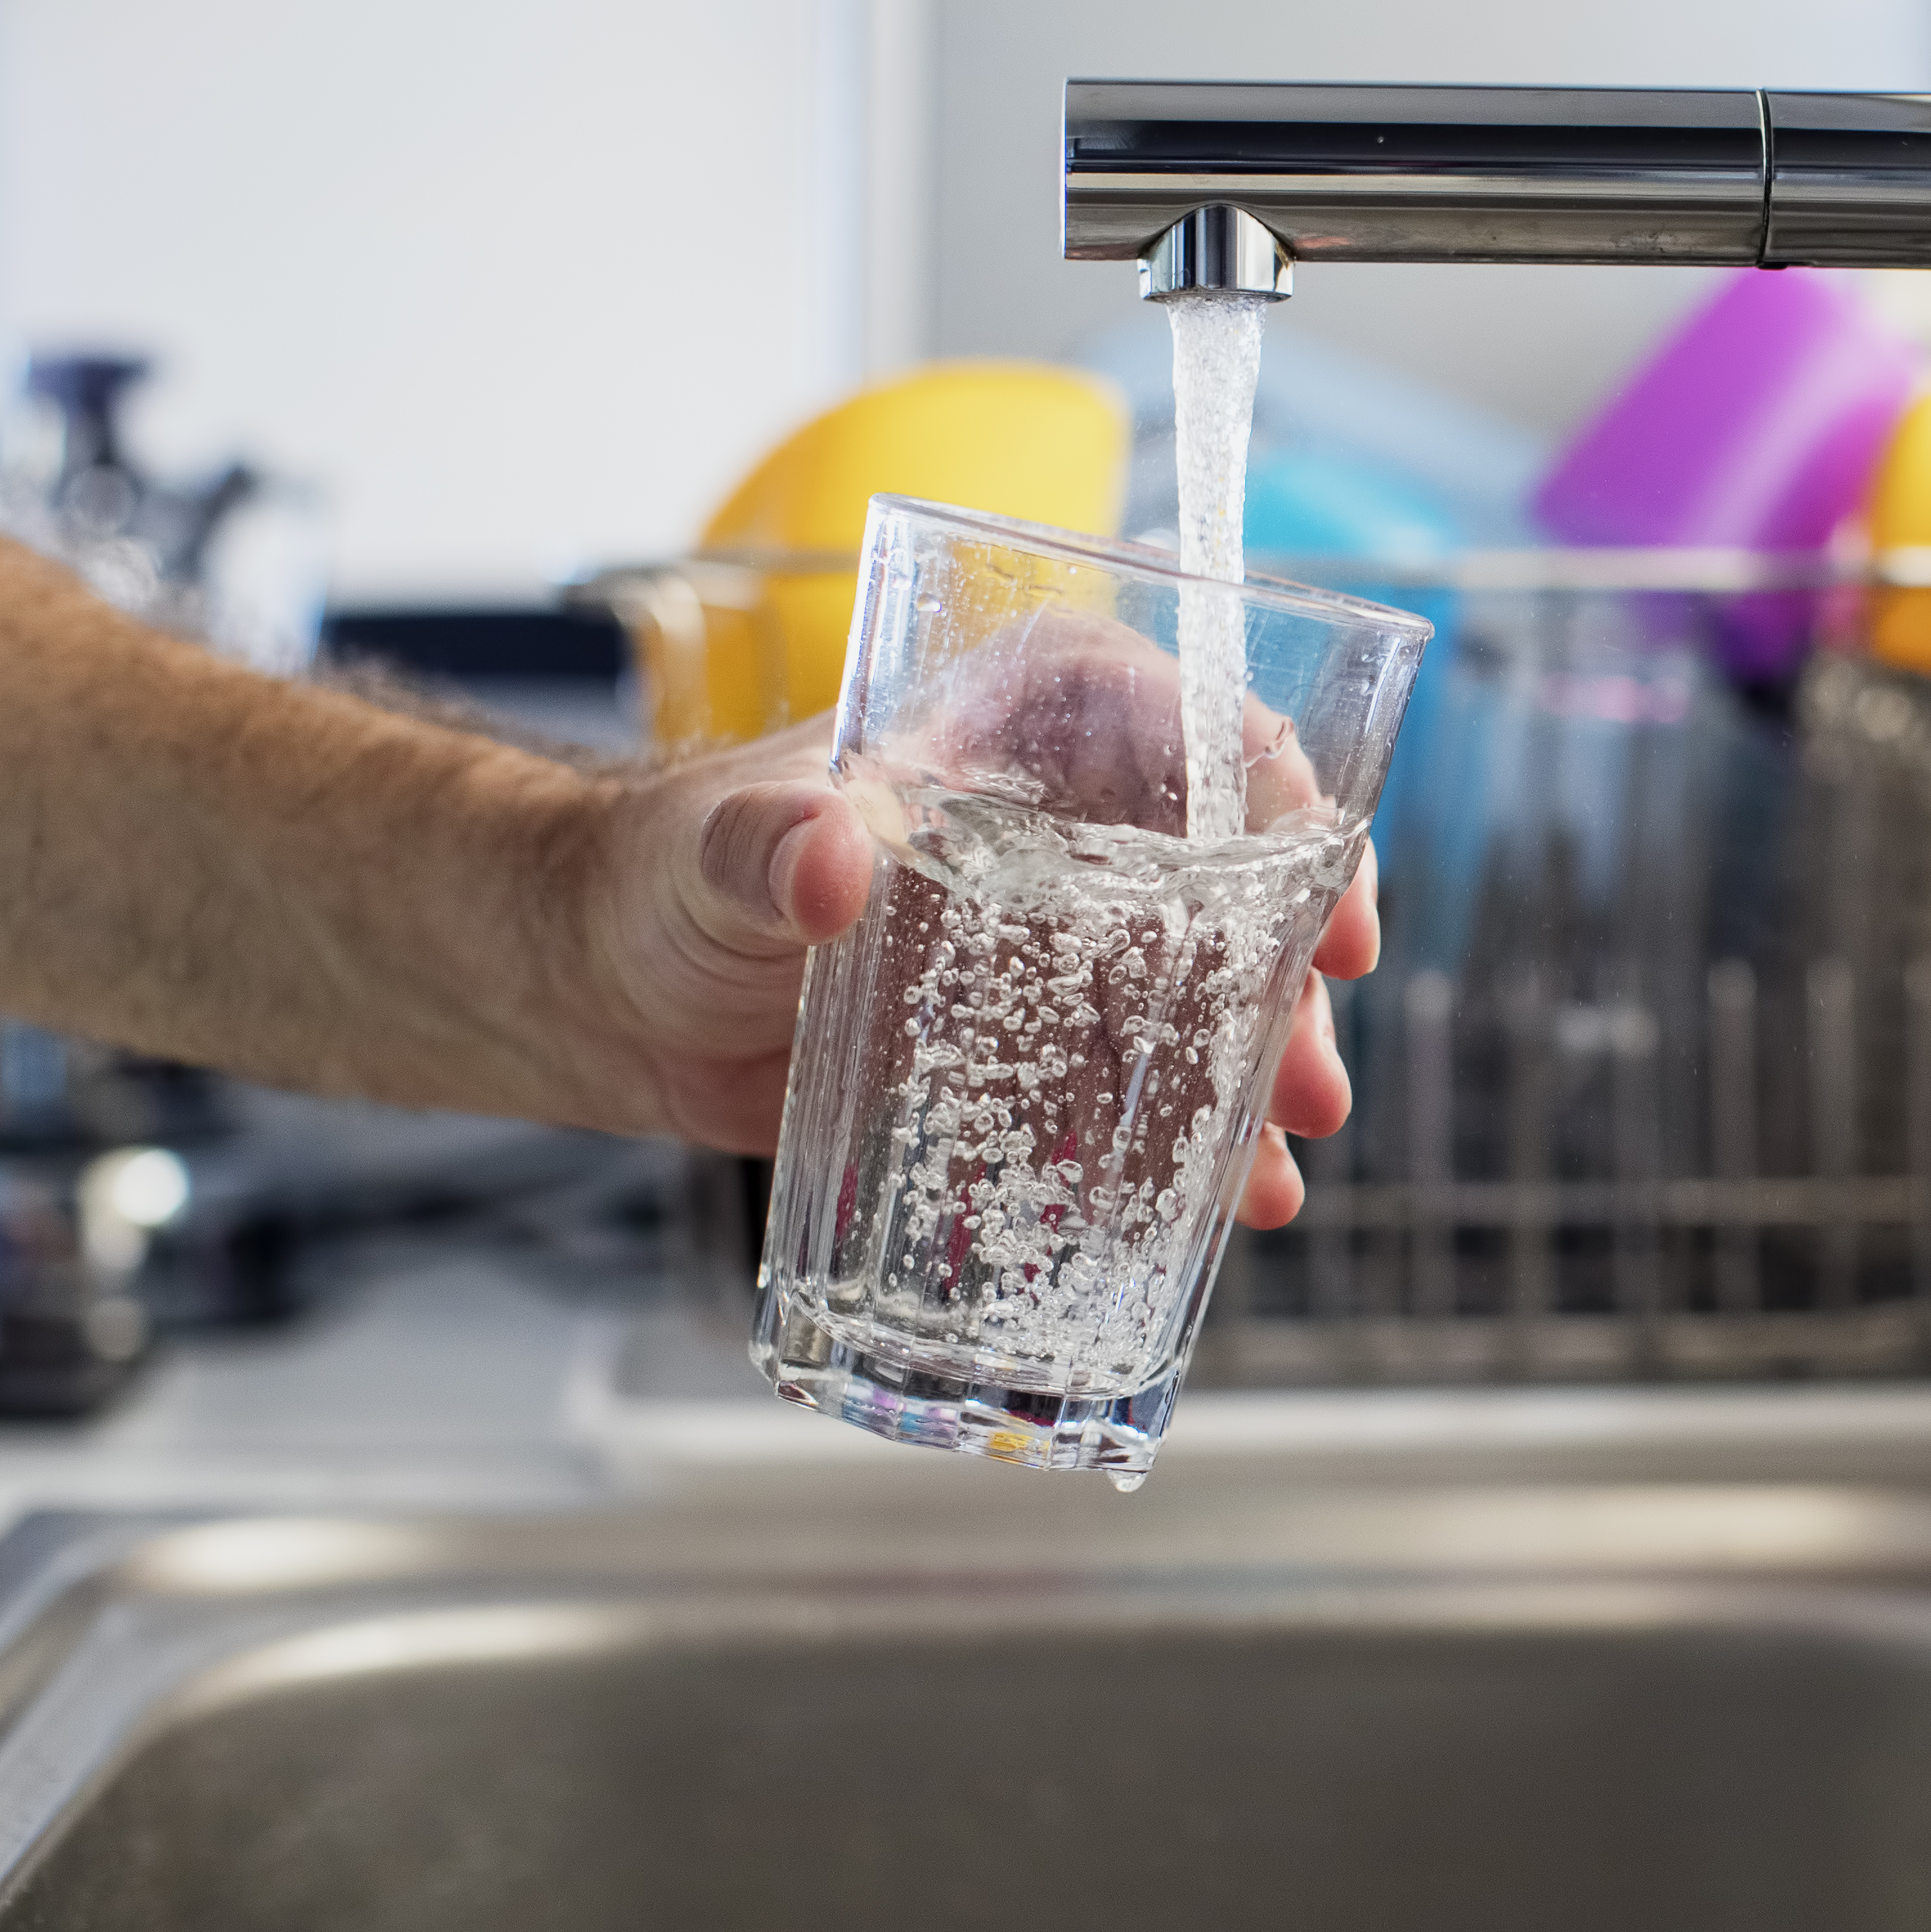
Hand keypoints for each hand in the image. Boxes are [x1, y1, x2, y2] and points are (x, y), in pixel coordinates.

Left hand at [571, 717, 1375, 1224]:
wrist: (605, 994)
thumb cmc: (653, 875)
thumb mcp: (708, 851)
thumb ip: (765, 845)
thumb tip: (828, 855)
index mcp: (1025, 721)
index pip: (1198, 727)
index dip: (1283, 805)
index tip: (1326, 893)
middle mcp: (1071, 818)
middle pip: (1233, 880)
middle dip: (1290, 989)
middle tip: (1313, 1090)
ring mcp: (1061, 935)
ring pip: (1204, 993)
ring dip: (1251, 1085)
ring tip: (1265, 1182)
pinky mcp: (1031, 1039)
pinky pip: (1133, 1083)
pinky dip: (1174, 1148)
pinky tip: (1202, 1210)